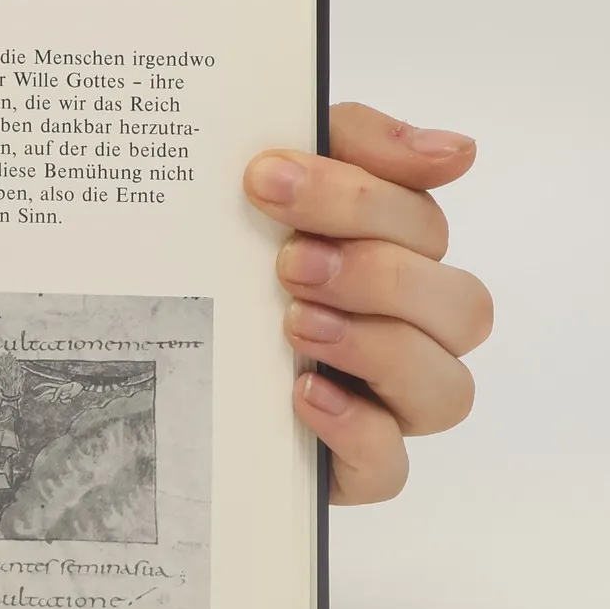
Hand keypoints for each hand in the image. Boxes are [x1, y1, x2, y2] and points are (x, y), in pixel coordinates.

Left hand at [244, 102, 489, 503]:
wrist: (147, 340)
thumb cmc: (227, 243)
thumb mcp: (273, 170)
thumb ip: (357, 141)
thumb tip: (456, 150)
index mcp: (397, 250)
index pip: (423, 222)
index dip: (358, 198)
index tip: (268, 177)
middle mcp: (410, 327)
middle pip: (462, 307)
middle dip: (378, 274)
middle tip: (288, 260)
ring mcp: (388, 402)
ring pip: (447, 389)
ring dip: (377, 348)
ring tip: (296, 323)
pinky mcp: (353, 466)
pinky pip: (391, 466)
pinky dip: (356, 429)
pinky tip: (302, 393)